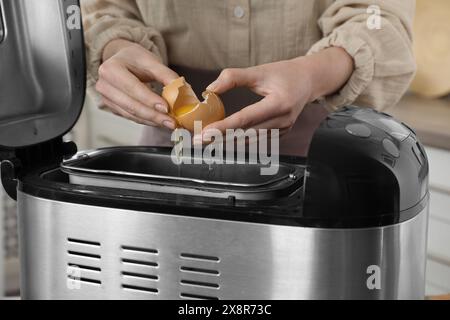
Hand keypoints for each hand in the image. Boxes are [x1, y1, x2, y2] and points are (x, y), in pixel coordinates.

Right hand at [95, 39, 177, 128]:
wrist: (120, 60)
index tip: (167, 108)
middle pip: (131, 105)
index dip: (150, 100)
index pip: (133, 88)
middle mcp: (104, 85)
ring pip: (131, 115)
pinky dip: (147, 121)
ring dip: (152, 121)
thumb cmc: (135, 59)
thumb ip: (166, 75)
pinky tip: (160, 122)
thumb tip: (182, 91)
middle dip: (154, 116)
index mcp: (111, 69)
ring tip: (170, 123)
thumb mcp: (151, 61)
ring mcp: (106, 99)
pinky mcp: (112, 108)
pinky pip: (131, 118)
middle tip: (172, 122)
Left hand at [203, 47, 353, 138]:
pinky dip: (239, 141)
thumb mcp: (260, 70)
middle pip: (245, 134)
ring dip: (227, 142)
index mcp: (279, 104)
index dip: (223, 128)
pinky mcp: (281, 134)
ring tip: (206, 142)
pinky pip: (256, 141)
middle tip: (198, 141)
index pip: (245, 119)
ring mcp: (283, 130)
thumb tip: (210, 88)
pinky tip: (223, 141)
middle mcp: (283, 121)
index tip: (205, 133)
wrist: (308, 81)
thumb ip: (234, 77)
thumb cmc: (285, 73)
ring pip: (249, 141)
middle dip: (219, 138)